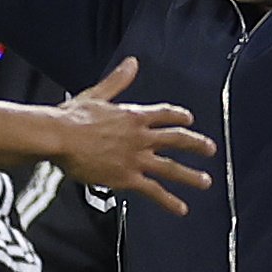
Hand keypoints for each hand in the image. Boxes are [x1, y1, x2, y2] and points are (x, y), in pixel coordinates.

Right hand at [50, 58, 213, 215]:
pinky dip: (169, 201)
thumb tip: (132, 63)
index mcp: (134, 116)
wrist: (61, 137)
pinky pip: (153, 191)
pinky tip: (181, 208)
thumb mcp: (97, 94)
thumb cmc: (73, 117)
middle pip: (177, 139)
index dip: (178, 116)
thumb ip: (118, 81)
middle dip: (196, 144)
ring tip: (205, 182)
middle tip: (210, 149)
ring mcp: (136, 158)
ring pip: (171, 168)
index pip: (164, 114)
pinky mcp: (127, 177)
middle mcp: (141, 137)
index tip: (189, 118)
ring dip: (191, 175)